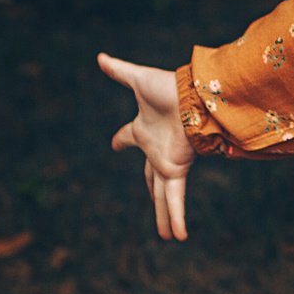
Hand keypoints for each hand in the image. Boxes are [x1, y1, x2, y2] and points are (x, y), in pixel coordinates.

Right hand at [99, 52, 197, 240]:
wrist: (194, 96)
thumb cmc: (168, 88)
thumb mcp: (138, 79)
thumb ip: (119, 70)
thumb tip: (100, 56)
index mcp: (143, 130)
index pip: (127, 137)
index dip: (120, 140)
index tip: (114, 144)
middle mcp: (156, 150)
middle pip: (151, 178)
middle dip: (152, 192)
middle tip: (152, 202)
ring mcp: (167, 162)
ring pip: (164, 196)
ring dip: (164, 216)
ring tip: (166, 236)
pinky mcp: (177, 170)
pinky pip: (174, 199)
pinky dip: (175, 217)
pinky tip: (175, 235)